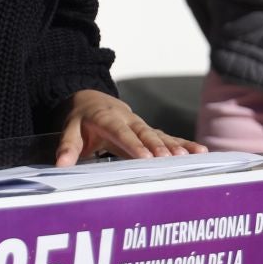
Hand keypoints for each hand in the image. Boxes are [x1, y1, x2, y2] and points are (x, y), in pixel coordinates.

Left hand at [55, 89, 208, 165]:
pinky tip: (200, 152)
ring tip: (189, 157)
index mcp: (107, 118)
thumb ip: (67, 146)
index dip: (134, 145)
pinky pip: (168, 137)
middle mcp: (128, 119)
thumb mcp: (69, 128)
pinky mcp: (149, 131)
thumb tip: (62, 164)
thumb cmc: (81, 118)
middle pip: (144, 133)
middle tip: (171, 159)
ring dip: (174, 145)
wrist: (91, 99)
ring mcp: (141, 124)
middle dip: (158, 146)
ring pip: (159, 134)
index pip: (121, 132)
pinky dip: (183, 143)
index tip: (146, 158)